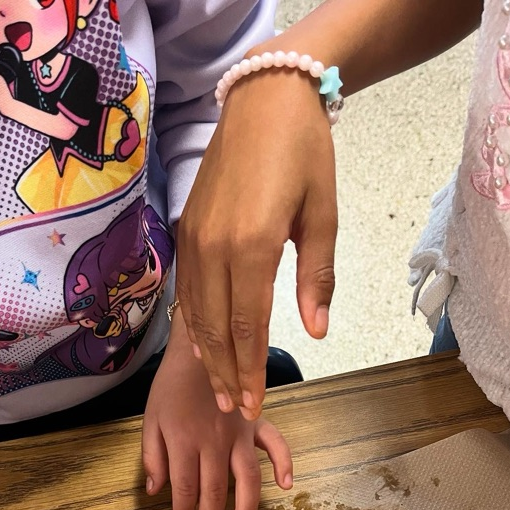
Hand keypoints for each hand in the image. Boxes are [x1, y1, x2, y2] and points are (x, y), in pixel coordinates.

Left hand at [143, 311, 291, 509]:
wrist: (197, 348)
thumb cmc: (170, 386)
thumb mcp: (150, 420)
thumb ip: (152, 457)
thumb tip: (156, 491)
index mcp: (184, 441)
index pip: (185, 489)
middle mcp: (214, 441)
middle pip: (214, 492)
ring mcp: (239, 432)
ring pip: (247, 479)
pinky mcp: (256, 422)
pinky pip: (276, 444)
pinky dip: (283, 464)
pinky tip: (285, 485)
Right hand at [177, 62, 336, 419]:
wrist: (264, 98)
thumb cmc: (304, 154)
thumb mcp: (322, 215)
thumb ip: (317, 276)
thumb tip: (316, 330)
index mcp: (254, 245)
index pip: (249, 325)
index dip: (250, 369)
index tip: (254, 404)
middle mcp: (216, 246)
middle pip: (217, 328)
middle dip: (226, 373)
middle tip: (233, 410)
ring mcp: (195, 238)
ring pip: (197, 313)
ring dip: (207, 356)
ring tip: (218, 389)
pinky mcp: (187, 230)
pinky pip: (189, 290)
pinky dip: (195, 324)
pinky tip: (202, 345)